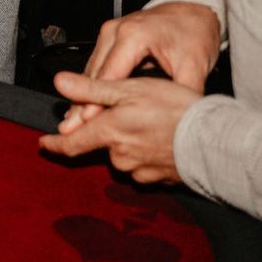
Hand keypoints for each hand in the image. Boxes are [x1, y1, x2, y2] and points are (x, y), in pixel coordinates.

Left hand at [40, 72, 198, 182]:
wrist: (217, 140)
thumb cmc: (174, 109)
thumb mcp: (130, 89)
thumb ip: (92, 89)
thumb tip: (58, 82)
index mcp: (109, 133)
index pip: (73, 144)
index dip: (56, 145)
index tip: (44, 144)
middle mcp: (121, 157)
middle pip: (104, 146)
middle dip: (110, 132)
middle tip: (134, 111)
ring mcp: (143, 171)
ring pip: (126, 156)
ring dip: (132, 143)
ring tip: (155, 123)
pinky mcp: (163, 179)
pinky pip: (147, 166)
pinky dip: (151, 154)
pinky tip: (166, 140)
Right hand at [59, 2, 221, 129]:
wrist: (192, 8)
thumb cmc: (193, 31)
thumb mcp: (195, 64)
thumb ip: (184, 93)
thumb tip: (180, 120)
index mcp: (134, 35)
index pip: (110, 75)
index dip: (98, 100)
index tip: (89, 123)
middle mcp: (115, 31)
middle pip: (93, 74)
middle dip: (80, 102)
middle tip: (70, 129)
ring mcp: (109, 32)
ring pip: (91, 70)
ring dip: (80, 95)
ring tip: (71, 122)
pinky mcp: (110, 38)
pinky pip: (97, 65)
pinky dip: (89, 85)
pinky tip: (81, 104)